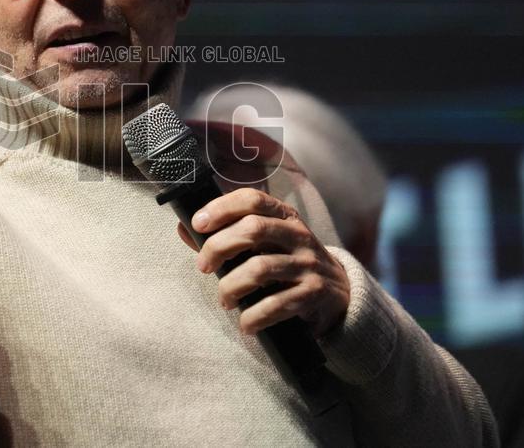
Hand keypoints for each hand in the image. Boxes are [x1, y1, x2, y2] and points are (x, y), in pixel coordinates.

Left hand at [176, 187, 348, 336]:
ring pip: (260, 269)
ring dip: (231, 287)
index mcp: (283, 216)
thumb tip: (184, 229)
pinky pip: (277, 304)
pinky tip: (245, 323)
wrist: (339, 294)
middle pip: (253, 230)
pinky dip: (253, 317)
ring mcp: (309, 264)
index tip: (198, 224)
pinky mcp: (314, 293)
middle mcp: (298, 235)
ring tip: (224, 299)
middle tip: (203, 267)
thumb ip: (226, 236)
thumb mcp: (264, 244)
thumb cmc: (288, 263)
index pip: (252, 199)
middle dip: (218, 247)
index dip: (222, 207)